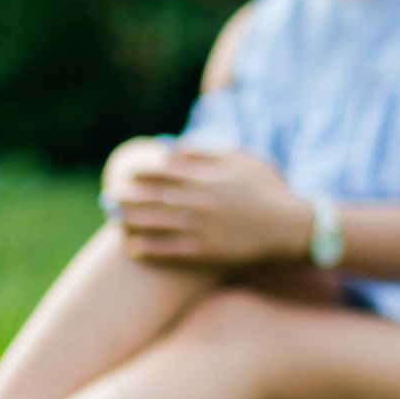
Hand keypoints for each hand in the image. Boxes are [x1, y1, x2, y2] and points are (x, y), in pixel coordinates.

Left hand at [113, 147, 312, 266]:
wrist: (291, 226)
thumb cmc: (267, 190)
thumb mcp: (241, 161)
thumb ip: (205, 152)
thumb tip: (170, 146)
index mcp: (207, 177)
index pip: (162, 170)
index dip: (139, 171)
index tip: (127, 172)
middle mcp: (200, 202)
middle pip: (151, 197)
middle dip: (126, 197)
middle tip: (109, 198)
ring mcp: (202, 228)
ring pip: (154, 224)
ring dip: (130, 222)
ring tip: (115, 220)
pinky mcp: (206, 252)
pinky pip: (168, 251)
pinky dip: (147, 249)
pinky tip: (133, 248)